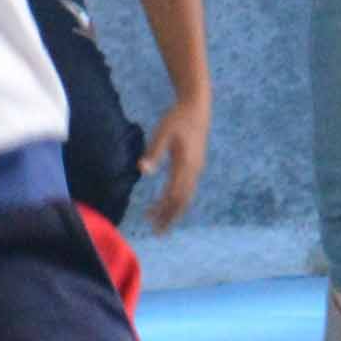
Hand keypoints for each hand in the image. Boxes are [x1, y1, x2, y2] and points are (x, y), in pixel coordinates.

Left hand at [135, 85, 210, 225]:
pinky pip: (188, 190)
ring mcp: (197, 169)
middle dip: (170, 217)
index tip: (150, 219)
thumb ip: (153, 152)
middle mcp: (194, 170)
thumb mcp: (162, 131)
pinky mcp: (196, 166)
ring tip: (161, 223)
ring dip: (174, 211)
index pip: (174, 194)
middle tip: (157, 232)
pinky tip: (169, 205)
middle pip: (183, 201)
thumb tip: (142, 171)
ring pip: (187, 197)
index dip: (163, 209)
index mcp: (186, 164)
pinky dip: (179, 202)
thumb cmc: (177, 118)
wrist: (197, 108)